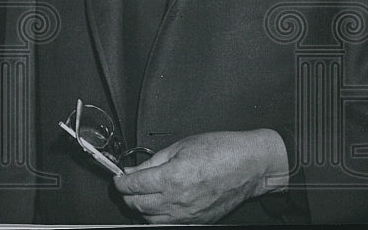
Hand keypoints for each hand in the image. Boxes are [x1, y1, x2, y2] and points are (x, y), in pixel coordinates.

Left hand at [112, 129, 288, 223]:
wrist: (249, 165)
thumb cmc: (220, 151)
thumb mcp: (180, 146)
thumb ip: (152, 161)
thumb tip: (132, 169)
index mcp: (171, 178)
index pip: (132, 186)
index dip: (120, 181)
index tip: (118, 177)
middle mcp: (178, 200)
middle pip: (137, 205)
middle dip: (127, 194)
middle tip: (127, 185)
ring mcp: (188, 215)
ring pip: (150, 219)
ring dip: (141, 207)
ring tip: (143, 194)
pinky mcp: (198, 221)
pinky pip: (169, 225)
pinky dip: (158, 217)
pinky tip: (160, 205)